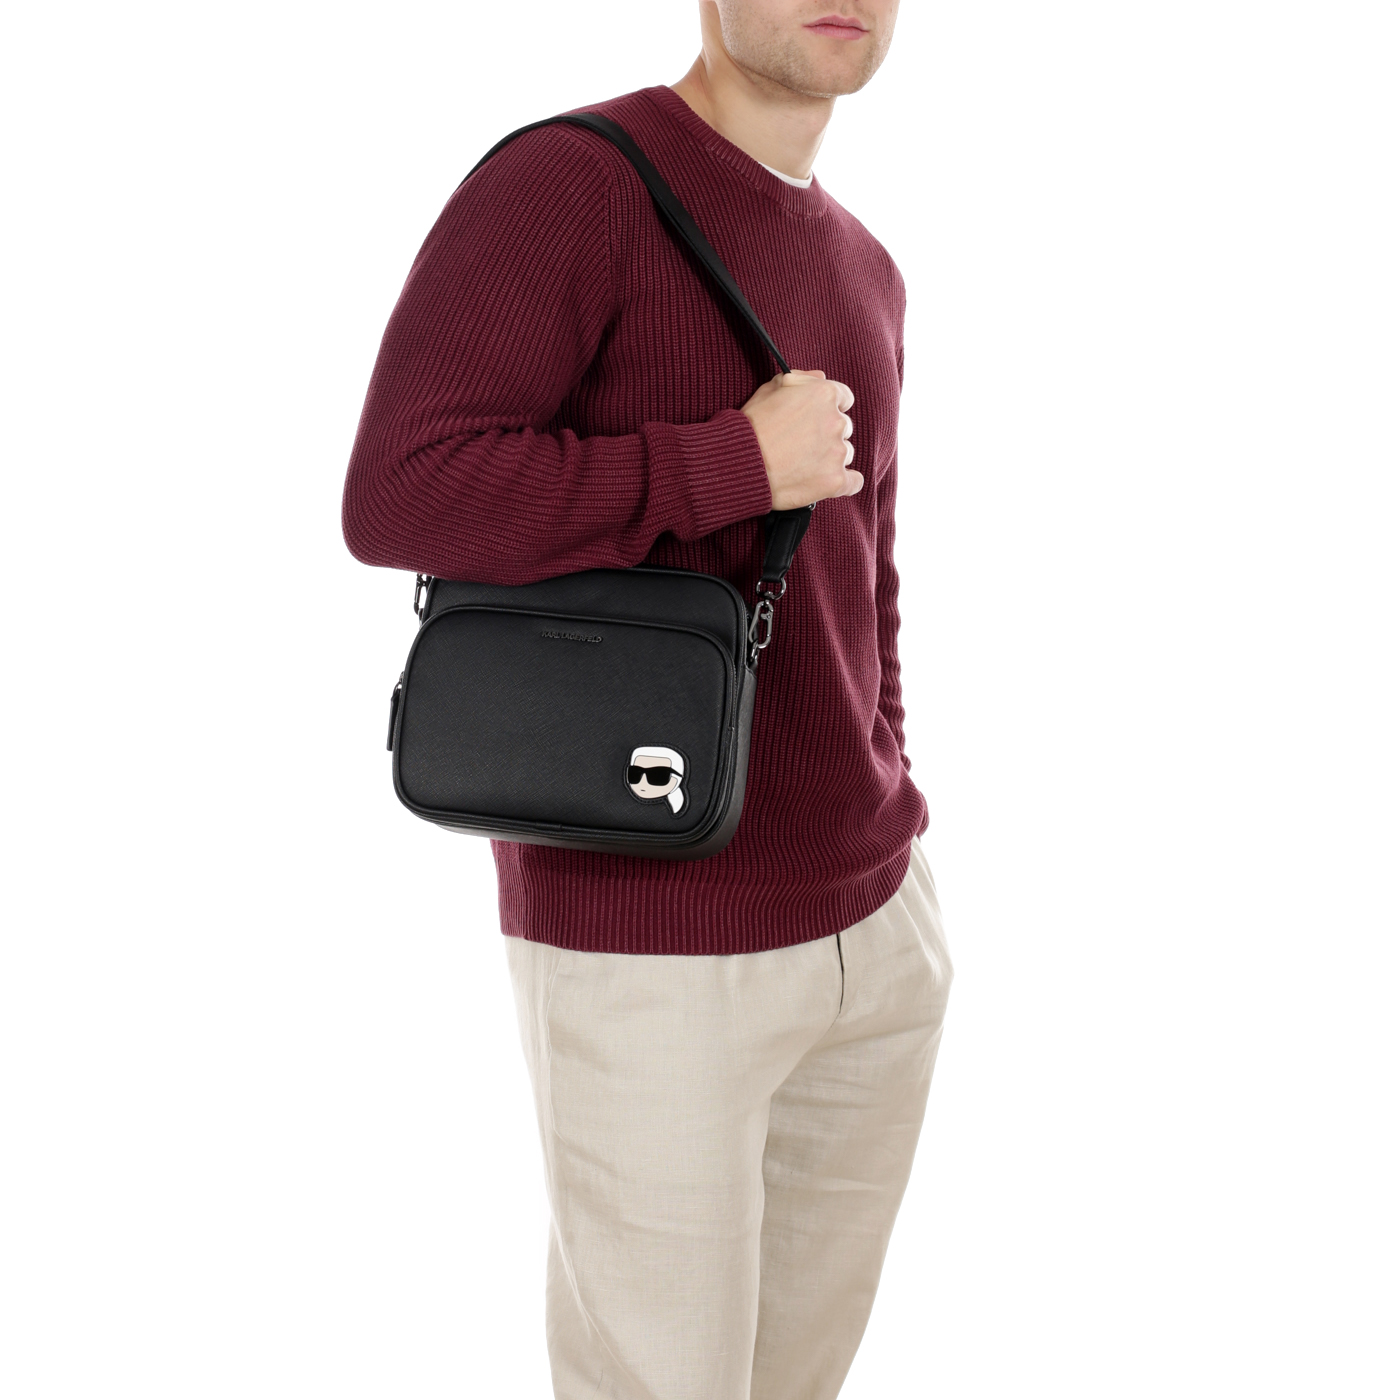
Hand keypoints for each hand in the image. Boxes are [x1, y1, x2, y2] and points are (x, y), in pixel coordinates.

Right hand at [740, 369, 862, 510]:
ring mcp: (837, 452)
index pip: (844, 398)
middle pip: (843, 427)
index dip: (828, 409)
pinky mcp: (835, 480)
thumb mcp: (769, 389)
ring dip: (830, 458)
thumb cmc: (750, 427)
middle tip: (802, 444)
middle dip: (826, 434)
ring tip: (803, 465)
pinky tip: (828, 481)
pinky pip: (854, 481)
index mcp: (824, 395)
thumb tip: (820, 377)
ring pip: (846, 453)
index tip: (815, 420)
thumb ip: (800, 379)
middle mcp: (836, 421)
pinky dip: (845, 482)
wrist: (739, 464)